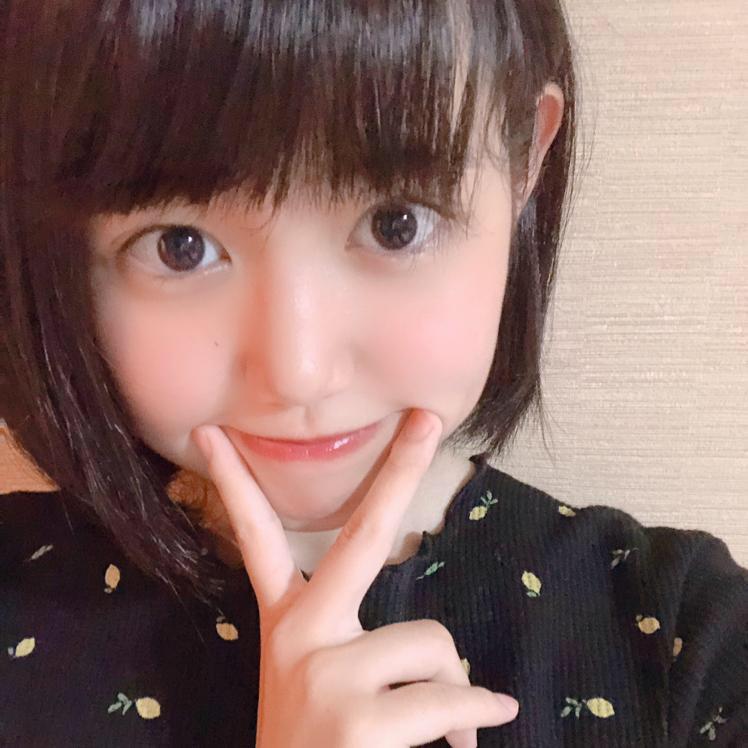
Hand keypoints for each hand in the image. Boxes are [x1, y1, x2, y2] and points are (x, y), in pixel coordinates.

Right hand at [193, 409, 518, 747]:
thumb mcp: (326, 691)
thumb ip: (375, 656)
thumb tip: (468, 674)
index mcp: (286, 624)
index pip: (254, 538)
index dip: (234, 482)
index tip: (214, 431)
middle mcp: (298, 635)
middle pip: (358, 533)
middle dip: (399, 468)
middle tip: (428, 419)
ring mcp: (325, 674)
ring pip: (434, 642)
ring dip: (454, 688)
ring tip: (437, 725)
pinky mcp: (359, 720)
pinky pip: (453, 697)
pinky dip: (476, 718)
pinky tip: (472, 738)